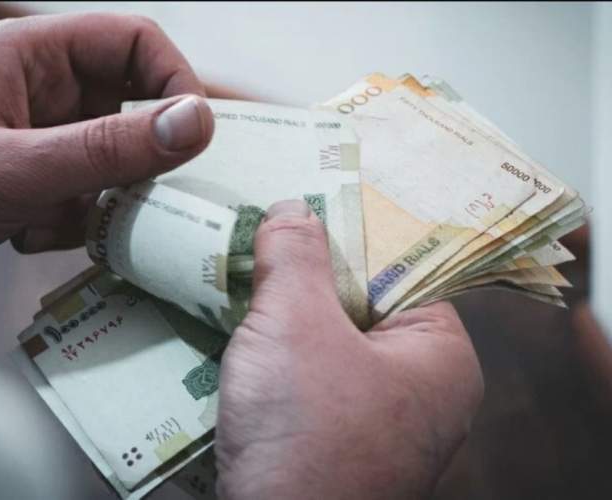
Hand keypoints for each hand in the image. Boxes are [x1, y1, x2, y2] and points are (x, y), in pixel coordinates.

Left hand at [0, 13, 212, 289]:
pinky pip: (83, 194)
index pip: (135, 42)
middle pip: (129, 108)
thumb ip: (106, 148)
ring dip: (94, 201)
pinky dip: (67, 222)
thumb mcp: (12, 169)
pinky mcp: (29, 177)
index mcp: (32, 55)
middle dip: (133, 162)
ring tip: (46, 221)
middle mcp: (41, 89)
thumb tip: (197, 124)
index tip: (192, 143)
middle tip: (128, 202)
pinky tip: (21, 235)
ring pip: (110, 161)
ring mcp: (36, 135)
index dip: (175, 83)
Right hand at [216, 200, 483, 499]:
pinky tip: (242, 341)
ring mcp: (378, 424)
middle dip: (308, 279)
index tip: (308, 207)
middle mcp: (420, 393)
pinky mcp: (337, 446)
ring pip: (329, 347)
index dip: (352, 235)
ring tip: (244, 283)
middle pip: (361, 308)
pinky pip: (309, 383)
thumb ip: (294, 257)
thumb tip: (292, 209)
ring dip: (285, 321)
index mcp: (440, 357)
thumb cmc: (305, 436)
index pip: (402, 271)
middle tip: (264, 240)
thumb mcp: (295, 324)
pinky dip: (278, 362)